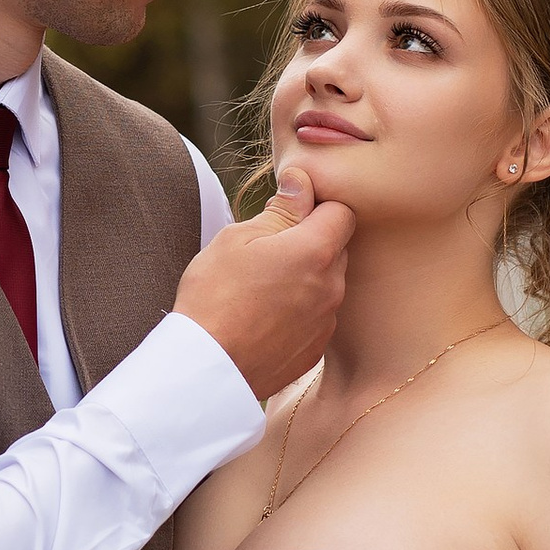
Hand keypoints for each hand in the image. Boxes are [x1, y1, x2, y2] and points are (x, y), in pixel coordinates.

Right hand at [171, 164, 352, 401]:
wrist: (206, 367)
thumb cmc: (215, 296)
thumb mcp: (237, 238)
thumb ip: (280, 210)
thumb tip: (302, 182)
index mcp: (315, 251)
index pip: (342, 212)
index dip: (317, 207)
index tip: (288, 212)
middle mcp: (331, 287)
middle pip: (337, 248)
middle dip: (311, 241)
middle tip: (267, 249)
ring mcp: (326, 322)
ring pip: (327, 283)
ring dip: (306, 277)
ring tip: (262, 287)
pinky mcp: (315, 349)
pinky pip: (317, 316)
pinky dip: (300, 310)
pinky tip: (265, 316)